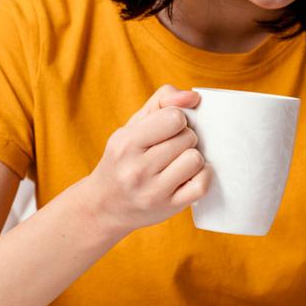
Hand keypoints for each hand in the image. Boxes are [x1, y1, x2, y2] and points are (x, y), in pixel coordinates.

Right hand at [83, 84, 211, 237]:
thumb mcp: (132, 126)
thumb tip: (193, 97)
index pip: (174, 117)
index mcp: (126, 143)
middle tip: (171, 148)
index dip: (177, 119)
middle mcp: (136, 169)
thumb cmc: (123, 159)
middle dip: (185, 138)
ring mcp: (153, 191)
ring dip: (193, 157)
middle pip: (187, 138)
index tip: (168, 129)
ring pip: (195, 159)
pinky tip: (189, 175)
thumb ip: (162, 101)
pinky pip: (201, 184)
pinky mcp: (168, 207)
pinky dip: (202, 176)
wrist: (103, 206)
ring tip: (178, 162)